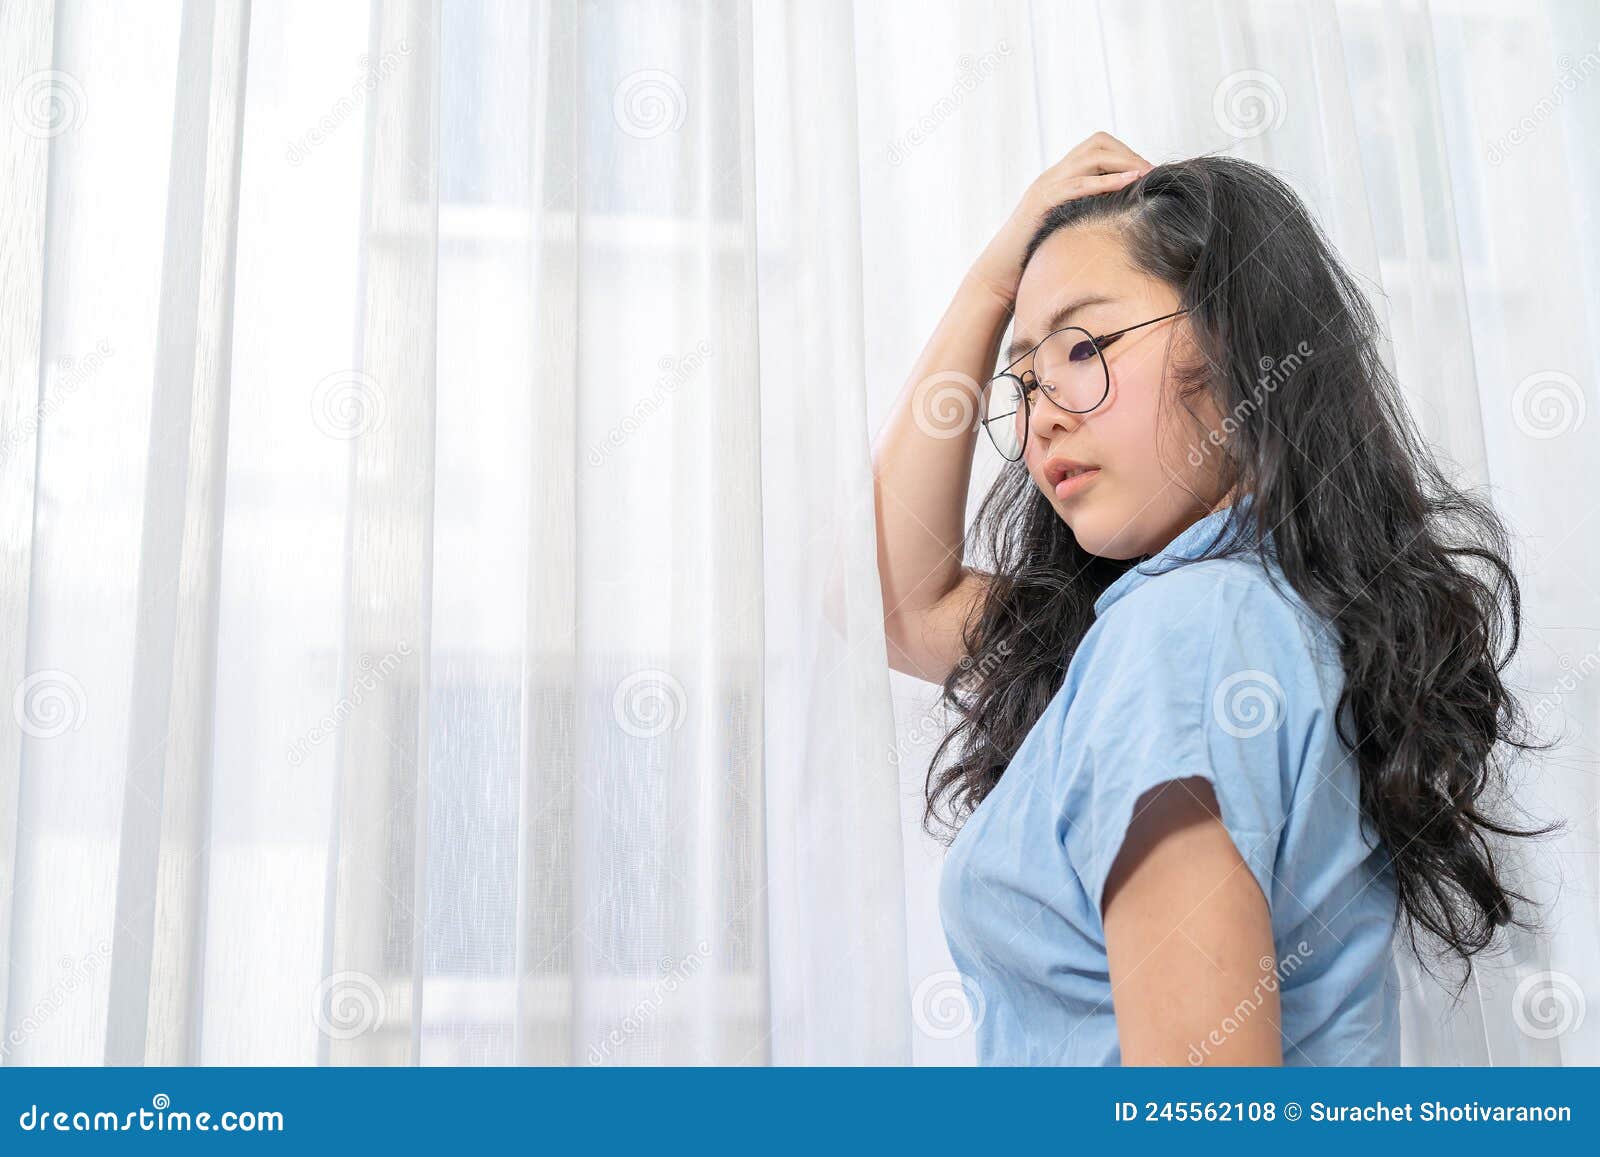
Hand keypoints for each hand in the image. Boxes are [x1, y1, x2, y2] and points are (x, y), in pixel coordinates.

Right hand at [968, 132, 1152, 307]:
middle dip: (1128, 154)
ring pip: (1090, 157)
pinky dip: (1106, 181)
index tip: (1145, 173)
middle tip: (1150, 172)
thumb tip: (1121, 217)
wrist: (1000, 271)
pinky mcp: (1042, 204)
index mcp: (1059, 179)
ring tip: (1145, 175)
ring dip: (1123, 163)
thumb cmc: (1035, 256)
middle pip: (1097, 143)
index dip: (1125, 153)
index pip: (1097, 146)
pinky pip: (1078, 184)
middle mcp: (1053, 176)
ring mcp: (1046, 187)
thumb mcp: (1067, 228)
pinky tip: (1128, 184)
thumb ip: (1086, 214)